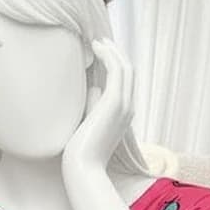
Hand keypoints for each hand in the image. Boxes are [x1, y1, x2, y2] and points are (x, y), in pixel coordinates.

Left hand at [61, 36, 134, 177]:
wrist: (83, 167)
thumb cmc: (80, 151)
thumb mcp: (89, 123)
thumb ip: (93, 104)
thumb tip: (92, 88)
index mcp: (123, 114)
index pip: (125, 82)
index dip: (115, 64)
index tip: (101, 53)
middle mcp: (128, 108)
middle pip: (128, 71)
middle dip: (115, 53)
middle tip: (100, 42)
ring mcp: (123, 105)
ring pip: (124, 67)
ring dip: (111, 51)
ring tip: (96, 41)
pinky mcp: (114, 102)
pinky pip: (116, 70)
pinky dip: (107, 55)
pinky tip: (95, 48)